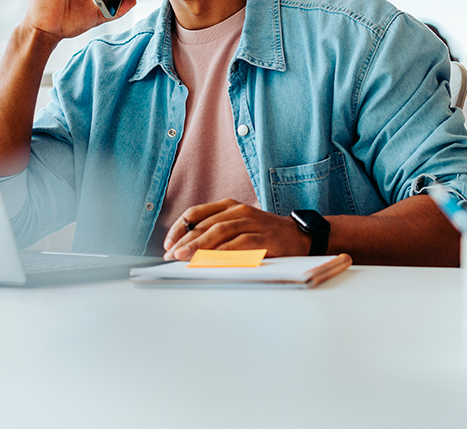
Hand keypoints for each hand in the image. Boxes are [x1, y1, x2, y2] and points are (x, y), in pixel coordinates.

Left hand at [163, 198, 311, 260]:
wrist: (298, 236)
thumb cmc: (263, 234)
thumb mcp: (238, 225)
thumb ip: (216, 231)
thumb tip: (186, 247)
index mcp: (229, 206)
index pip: (197, 213)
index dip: (180, 227)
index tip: (168, 243)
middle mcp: (239, 211)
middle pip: (205, 224)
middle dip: (185, 240)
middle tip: (171, 254)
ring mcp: (252, 223)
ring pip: (220, 232)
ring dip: (199, 245)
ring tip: (184, 257)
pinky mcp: (264, 238)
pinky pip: (239, 244)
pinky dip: (223, 252)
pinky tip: (211, 260)